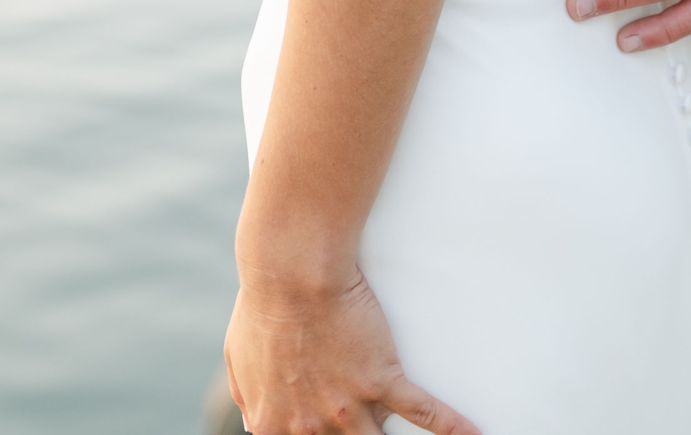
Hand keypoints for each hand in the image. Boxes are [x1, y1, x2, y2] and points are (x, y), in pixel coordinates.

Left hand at [225, 265, 481, 434]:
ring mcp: (349, 406)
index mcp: (275, 425)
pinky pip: (424, 411)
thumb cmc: (263, 306)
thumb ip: (248, 396)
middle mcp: (312, 427)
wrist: (292, 271)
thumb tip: (253, 418)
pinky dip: (452, 427)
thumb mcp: (239, 359)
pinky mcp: (381, 378)